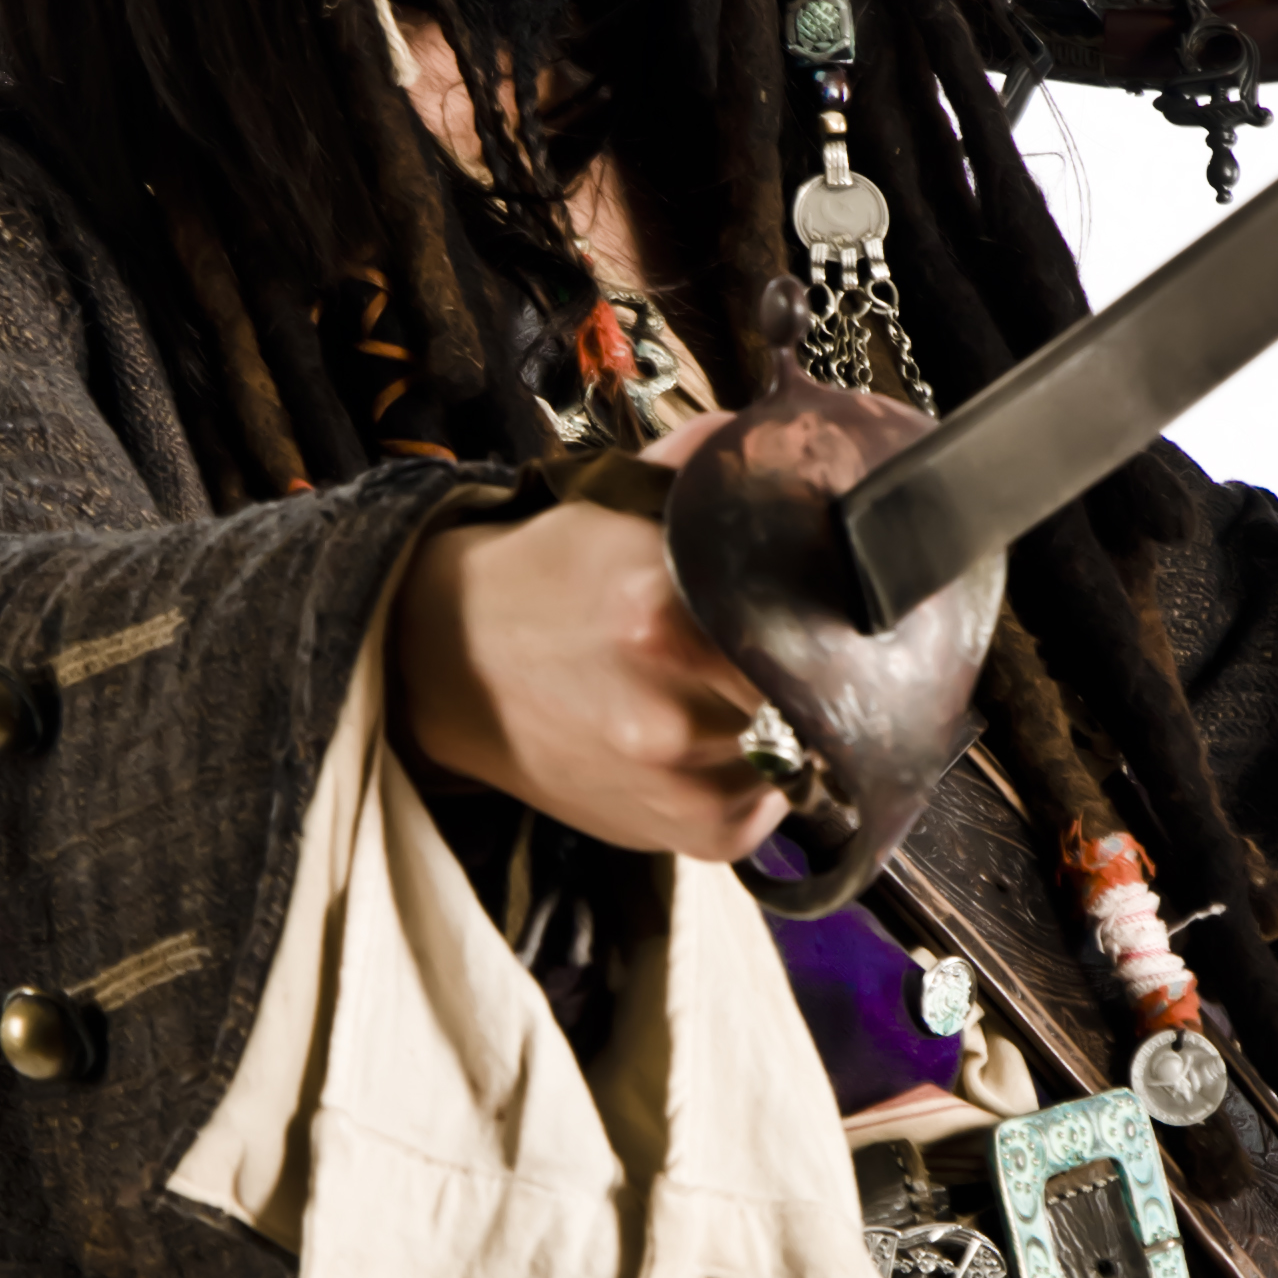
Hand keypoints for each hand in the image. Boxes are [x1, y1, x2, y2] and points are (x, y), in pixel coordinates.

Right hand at [389, 412, 789, 862]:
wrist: (449, 669)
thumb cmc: (541, 583)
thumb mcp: (615, 503)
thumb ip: (705, 468)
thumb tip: (787, 442)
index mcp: (664, 610)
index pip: (809, 616)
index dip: (827, 611)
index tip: (828, 603)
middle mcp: (673, 709)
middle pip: (814, 686)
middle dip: (810, 665)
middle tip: (788, 643)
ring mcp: (681, 782)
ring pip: (807, 749)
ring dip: (790, 721)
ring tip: (737, 687)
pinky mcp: (692, 836)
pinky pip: (775, 803)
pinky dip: (766, 773)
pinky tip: (719, 737)